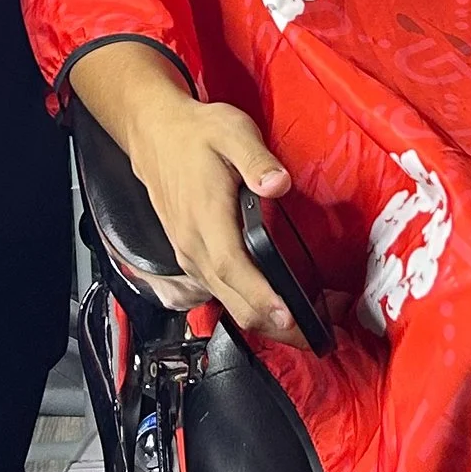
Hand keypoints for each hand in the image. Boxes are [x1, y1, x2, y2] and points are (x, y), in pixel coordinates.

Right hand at [132, 92, 299, 340]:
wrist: (154, 134)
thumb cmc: (196, 134)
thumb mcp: (231, 132)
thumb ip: (257, 159)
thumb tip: (279, 184)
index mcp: (206, 219)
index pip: (235, 269)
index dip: (261, 297)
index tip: (289, 318)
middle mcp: (194, 246)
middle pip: (233, 300)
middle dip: (274, 326)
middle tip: (316, 339)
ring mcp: (189, 255)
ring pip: (226, 302)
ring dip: (263, 321)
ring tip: (303, 330)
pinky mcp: (190, 257)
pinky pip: (220, 292)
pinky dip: (247, 307)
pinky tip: (272, 308)